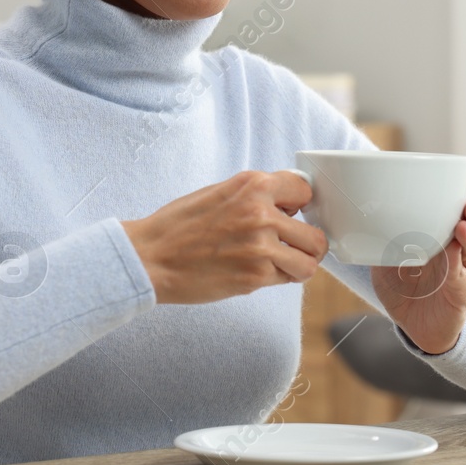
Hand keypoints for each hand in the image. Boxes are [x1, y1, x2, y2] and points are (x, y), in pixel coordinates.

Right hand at [122, 171, 328, 304]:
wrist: (150, 257)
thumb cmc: (178, 226)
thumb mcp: (218, 193)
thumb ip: (254, 195)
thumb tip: (286, 203)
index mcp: (252, 185)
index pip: (305, 190)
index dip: (299, 205)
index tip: (292, 214)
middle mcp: (261, 213)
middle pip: (315, 234)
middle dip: (304, 242)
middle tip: (288, 245)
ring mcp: (261, 246)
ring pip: (310, 261)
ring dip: (298, 264)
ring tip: (279, 263)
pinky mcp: (256, 276)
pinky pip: (288, 279)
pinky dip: (278, 278)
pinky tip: (257, 271)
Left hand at [371, 177, 465, 353]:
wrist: (415, 325)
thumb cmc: (403, 288)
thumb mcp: (386, 258)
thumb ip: (379, 239)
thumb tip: (356, 215)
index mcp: (441, 234)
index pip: (458, 208)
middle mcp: (456, 248)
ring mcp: (461, 269)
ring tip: (464, 221)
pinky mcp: (461, 290)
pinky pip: (462, 272)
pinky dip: (459, 259)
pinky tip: (454, 248)